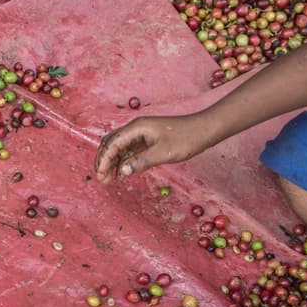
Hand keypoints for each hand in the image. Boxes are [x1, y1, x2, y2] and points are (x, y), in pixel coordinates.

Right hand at [93, 114, 212, 181]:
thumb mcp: (163, 153)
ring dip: (113, 162)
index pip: (112, 143)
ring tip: (109, 178)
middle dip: (104, 160)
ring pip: (119, 147)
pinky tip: (123, 173)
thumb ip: (140, 162)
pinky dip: (124, 161)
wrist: (205, 130)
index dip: (104, 160)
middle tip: (102, 178)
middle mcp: (136, 129)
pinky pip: (130, 150)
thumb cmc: (186, 139)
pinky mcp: (148, 140)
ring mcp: (142, 134)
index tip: (101, 176)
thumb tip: (122, 172)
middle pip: (111, 143)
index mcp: (137, 128)